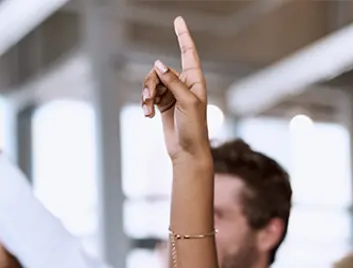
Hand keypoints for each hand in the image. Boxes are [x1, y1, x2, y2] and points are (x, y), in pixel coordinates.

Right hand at [141, 17, 208, 162]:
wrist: (188, 152)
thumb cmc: (194, 129)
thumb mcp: (186, 103)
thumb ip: (173, 82)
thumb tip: (159, 64)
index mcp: (196, 81)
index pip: (188, 53)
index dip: (183, 36)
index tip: (178, 20)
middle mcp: (185, 85)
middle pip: (160, 71)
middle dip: (151, 83)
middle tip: (148, 98)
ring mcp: (173, 94)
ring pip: (152, 83)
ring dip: (146, 95)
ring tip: (148, 109)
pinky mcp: (164, 104)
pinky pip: (149, 96)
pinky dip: (146, 104)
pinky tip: (148, 115)